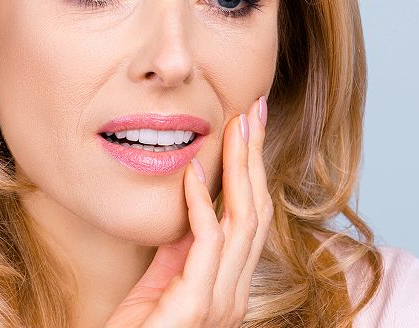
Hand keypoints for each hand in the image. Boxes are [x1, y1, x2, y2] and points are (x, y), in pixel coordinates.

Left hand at [104, 95, 272, 327]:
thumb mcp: (162, 282)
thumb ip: (181, 248)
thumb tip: (192, 203)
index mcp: (230, 286)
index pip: (252, 217)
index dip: (254, 169)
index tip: (250, 125)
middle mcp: (234, 295)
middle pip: (256, 212)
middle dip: (255, 158)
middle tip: (253, 110)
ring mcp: (220, 304)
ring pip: (242, 224)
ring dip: (237, 171)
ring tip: (234, 128)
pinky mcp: (196, 307)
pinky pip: (205, 247)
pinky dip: (200, 207)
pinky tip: (192, 176)